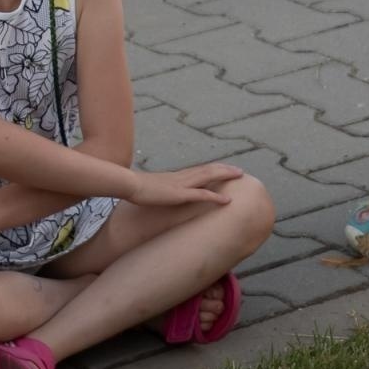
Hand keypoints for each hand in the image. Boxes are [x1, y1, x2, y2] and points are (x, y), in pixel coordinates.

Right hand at [125, 163, 243, 207]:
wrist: (129, 184)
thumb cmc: (136, 187)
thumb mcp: (151, 186)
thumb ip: (159, 187)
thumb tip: (159, 191)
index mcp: (176, 176)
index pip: (199, 169)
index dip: (214, 168)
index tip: (225, 169)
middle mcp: (182, 177)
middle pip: (208, 169)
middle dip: (225, 169)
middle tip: (240, 171)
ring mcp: (182, 185)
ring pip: (209, 176)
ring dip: (225, 175)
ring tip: (239, 176)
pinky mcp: (179, 195)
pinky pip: (202, 195)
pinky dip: (216, 196)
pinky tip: (227, 200)